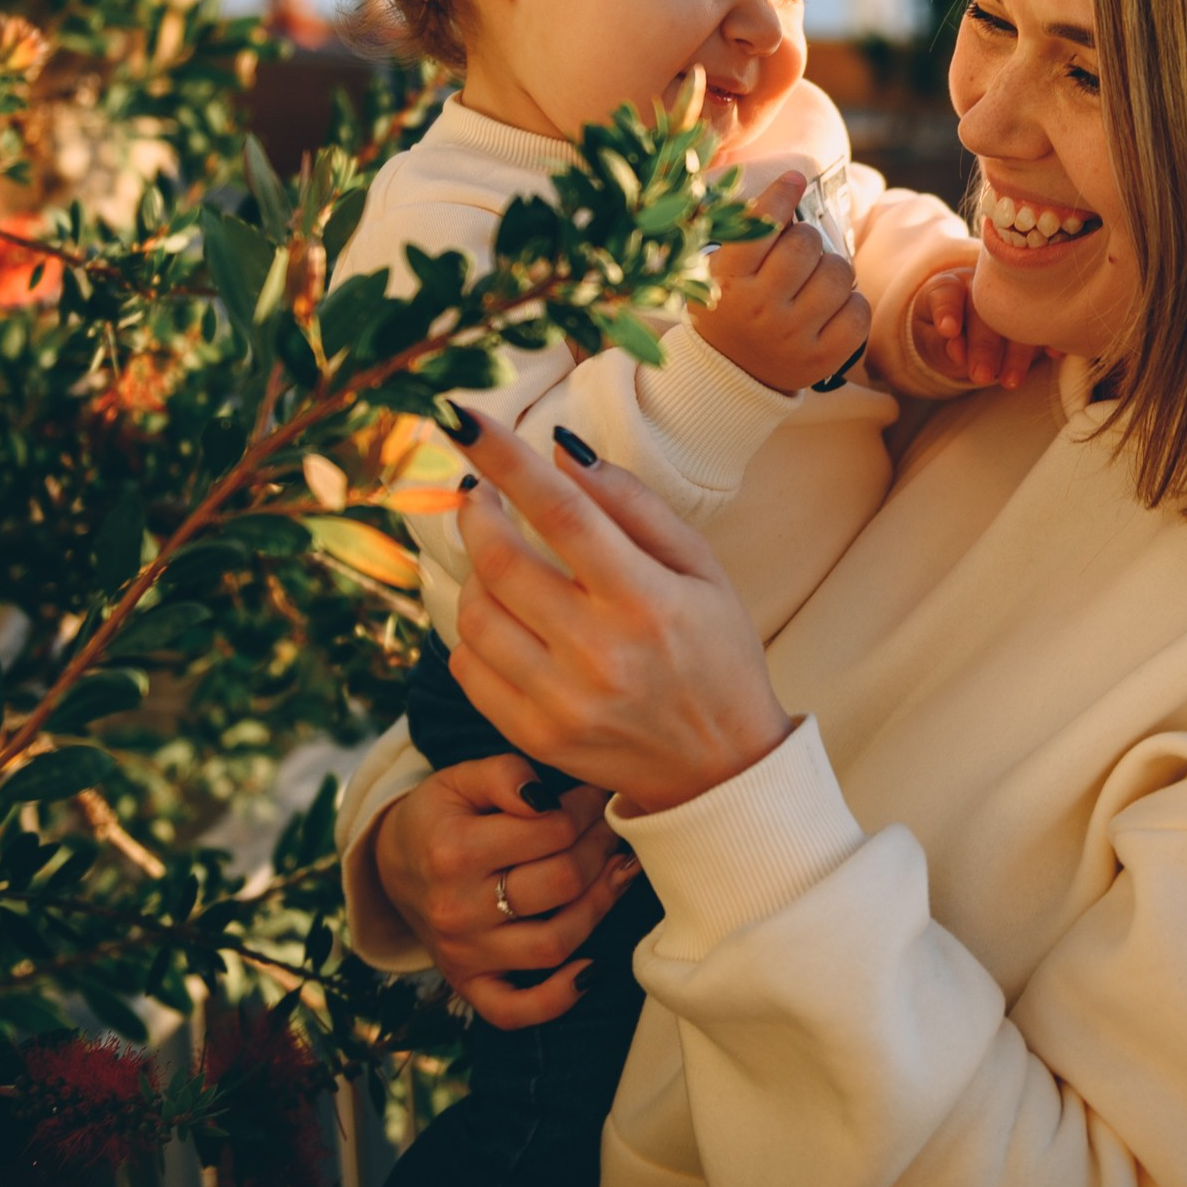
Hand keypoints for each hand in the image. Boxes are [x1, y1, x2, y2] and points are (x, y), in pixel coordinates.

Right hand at [368, 752, 640, 1027]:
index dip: (586, 809)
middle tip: (610, 830)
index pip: (551, 830)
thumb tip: (547, 799)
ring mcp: (463, 953)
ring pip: (555, 943)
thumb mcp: (461, 779)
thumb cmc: (439, 817)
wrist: (393, 866)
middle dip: (600, 850)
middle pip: (561, 884)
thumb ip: (505, 775)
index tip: (594, 796)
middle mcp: (457, 908)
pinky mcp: (468, 984)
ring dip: (599, 907)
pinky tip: (591, 970)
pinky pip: (515, 1010)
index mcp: (454, 850)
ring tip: (615, 874)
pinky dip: (558, 999)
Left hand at [449, 408, 794, 812]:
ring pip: (476, 615)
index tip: (465, 419)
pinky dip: (472, 631)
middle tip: (478, 491)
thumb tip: (564, 451)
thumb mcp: (701, 568)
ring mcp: (561, 701)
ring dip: (474, 572)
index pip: (560, 510)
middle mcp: (599, 652)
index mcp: (645, 600)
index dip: (505, 458)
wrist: (722, 767)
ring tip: (497, 556)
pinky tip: (500, 615)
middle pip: (501, 562)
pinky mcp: (535, 736)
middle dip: (475, 511)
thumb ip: (634, 505)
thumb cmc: (716, 653)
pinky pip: (470, 668)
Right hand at [689, 171, 869, 393]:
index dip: (781, 196)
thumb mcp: (719, 270)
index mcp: (727, 283)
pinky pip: (858, 311)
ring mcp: (792, 337)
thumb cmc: (730, 307)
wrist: (731, 374)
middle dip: (808, 240)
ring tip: (816, 282)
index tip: (794, 179)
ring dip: (833, 269)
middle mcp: (758, 310)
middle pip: (806, 245)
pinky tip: (832, 307)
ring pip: (839, 275)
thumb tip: (793, 182)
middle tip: (801, 253)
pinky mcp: (822, 359)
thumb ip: (747, 232)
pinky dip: (851, 303)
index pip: (759, 227)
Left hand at [909, 265, 1044, 389]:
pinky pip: (1043, 324)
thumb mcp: (928, 338)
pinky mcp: (1032, 314)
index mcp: (949, 287)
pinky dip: (1049, 338)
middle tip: (980, 376)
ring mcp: (1011, 297)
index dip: (947, 310)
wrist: (960, 325)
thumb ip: (937, 344)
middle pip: (986, 311)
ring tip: (1010, 381)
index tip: (947, 331)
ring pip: (1017, 320)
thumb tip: (956, 351)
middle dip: (984, 346)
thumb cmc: (938, 330)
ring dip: (1016, 353)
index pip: (946, 293)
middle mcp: (982, 286)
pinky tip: (1055, 353)